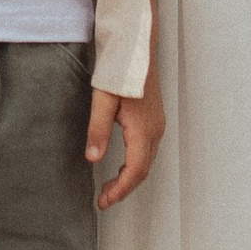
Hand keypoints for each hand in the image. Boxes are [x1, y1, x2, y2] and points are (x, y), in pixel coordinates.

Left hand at [89, 73, 162, 210]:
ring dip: (129, 177)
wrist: (137, 47)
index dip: (120, 190)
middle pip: (143, 170)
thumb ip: (98, 130)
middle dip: (124, 188)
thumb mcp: (103, 99)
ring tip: (109, 188)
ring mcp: (157, 124)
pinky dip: (135, 165)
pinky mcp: (154, 119)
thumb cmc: (121, 69)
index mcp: (143, 129)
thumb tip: (93, 159)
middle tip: (104, 200)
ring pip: (146, 161)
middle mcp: (155, 130)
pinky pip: (147, 150)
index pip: (134, 171)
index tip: (104, 202)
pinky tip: (121, 166)